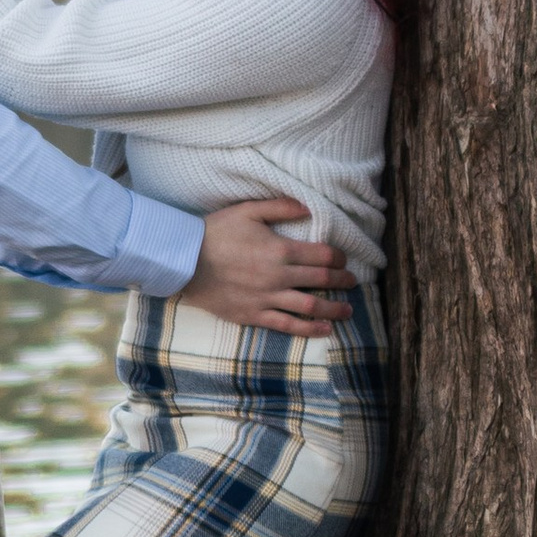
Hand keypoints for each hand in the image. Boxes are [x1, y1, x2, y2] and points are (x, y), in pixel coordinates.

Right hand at [183, 196, 353, 336]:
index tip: (344, 260)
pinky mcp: (254, 314)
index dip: (339, 258)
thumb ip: (280, 207)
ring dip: (334, 308)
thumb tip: (309, 208)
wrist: (184, 261)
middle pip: (322, 280)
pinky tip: (325, 329)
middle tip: (353, 282)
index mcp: (280, 249)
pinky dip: (309, 329)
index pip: (322, 255)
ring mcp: (267, 298)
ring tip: (348, 310)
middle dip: (342, 281)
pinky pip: (288, 325)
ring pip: (310, 306)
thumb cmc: (215, 232)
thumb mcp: (247, 210)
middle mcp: (278, 276)